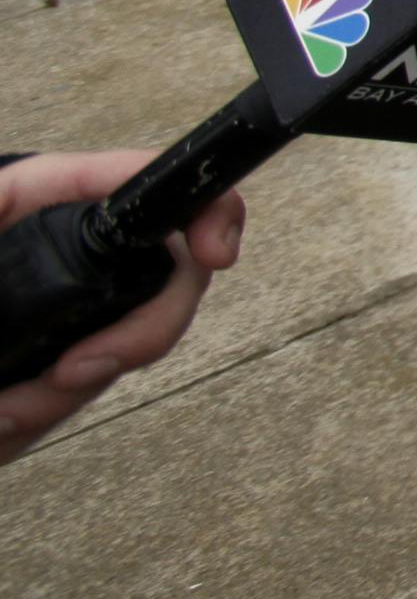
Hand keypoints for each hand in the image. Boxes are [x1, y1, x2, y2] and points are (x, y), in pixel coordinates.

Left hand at [0, 150, 241, 464]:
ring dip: (60, 393)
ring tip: (0, 412)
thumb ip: (2, 214)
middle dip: (133, 334)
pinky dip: (36, 416)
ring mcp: (55, 308)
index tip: (214, 253)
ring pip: (119, 343)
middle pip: (160, 272)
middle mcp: (53, 248)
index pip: (138, 182)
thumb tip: (17, 196)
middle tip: (71, 374)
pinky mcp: (39, 363)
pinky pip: (73, 391)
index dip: (201, 206)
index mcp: (26, 203)